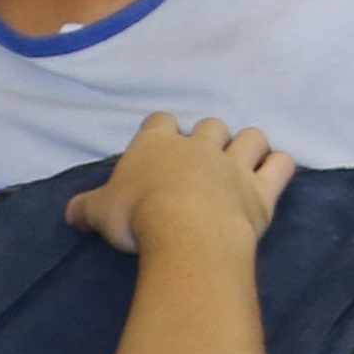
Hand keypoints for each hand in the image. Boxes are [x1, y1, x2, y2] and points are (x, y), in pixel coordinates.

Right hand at [69, 115, 291, 256]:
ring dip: (249, 145)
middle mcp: (200, 147)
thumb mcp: (99, 212)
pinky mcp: (262, 189)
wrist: (185, 231)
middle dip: (209, 137)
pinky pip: (282, 165)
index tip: (158, 145)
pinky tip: (276, 172)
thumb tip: (71, 213)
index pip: (160, 122)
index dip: (161, 131)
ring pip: (252, 137)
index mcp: (157, 145)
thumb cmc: (135, 216)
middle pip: (211, 125)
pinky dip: (280, 166)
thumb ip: (86, 208)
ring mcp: (235, 165)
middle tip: (200, 161)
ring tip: (241, 161)